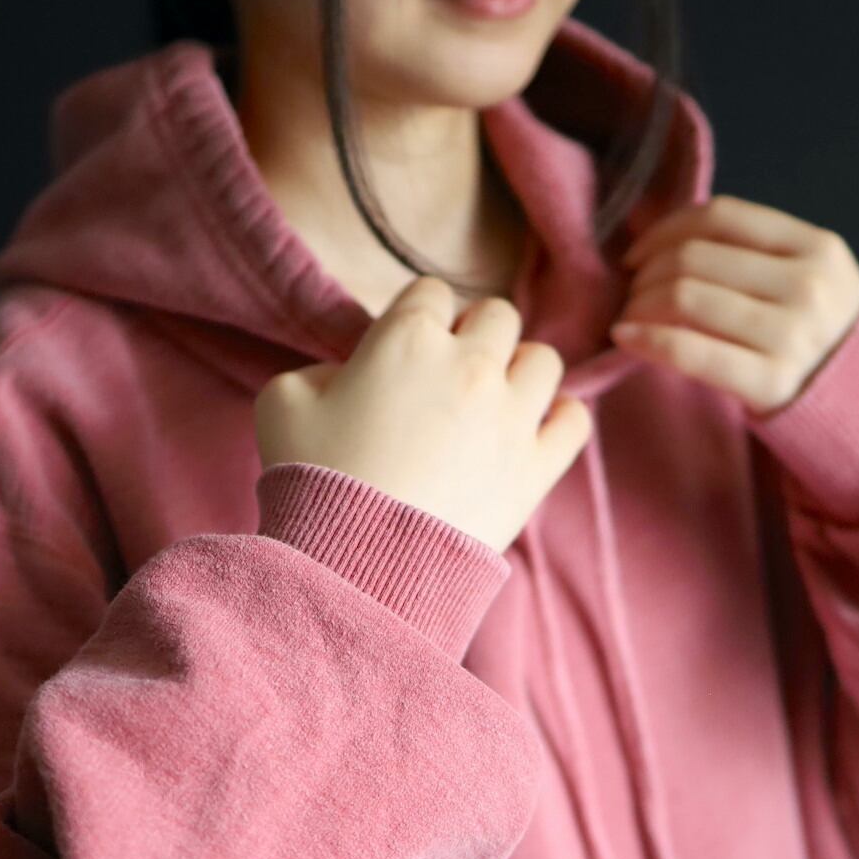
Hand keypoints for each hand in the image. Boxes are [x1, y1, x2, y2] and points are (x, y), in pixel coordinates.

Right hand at [255, 275, 591, 553]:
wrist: (354, 565)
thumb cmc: (311, 481)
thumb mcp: (282, 402)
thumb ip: (319, 369)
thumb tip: (349, 377)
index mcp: (408, 337)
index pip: (431, 293)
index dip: (418, 320)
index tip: (407, 354)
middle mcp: (470, 365)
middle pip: (497, 316)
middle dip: (475, 338)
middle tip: (449, 380)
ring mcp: (511, 416)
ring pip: (544, 360)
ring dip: (519, 373)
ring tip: (493, 405)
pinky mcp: (536, 468)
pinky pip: (575, 419)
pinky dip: (560, 419)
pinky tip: (532, 433)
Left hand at [610, 193, 858, 418]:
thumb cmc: (817, 340)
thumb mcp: (807, 281)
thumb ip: (752, 254)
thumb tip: (657, 235)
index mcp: (817, 247)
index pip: (720, 217)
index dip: (664, 230)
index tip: (637, 255)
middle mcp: (807, 285)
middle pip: (695, 258)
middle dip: (645, 274)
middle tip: (630, 296)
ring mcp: (791, 335)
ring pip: (686, 298)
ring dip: (640, 306)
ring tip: (630, 319)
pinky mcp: (772, 382)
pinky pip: (691, 352)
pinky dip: (648, 340)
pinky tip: (625, 339)